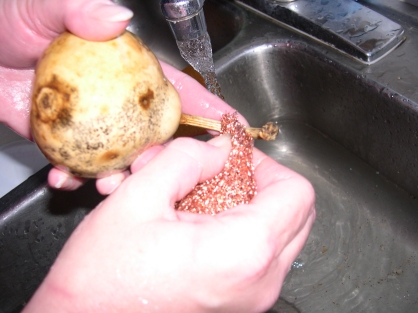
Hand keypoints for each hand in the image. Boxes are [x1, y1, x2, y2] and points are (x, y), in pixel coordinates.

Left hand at [0, 0, 238, 193]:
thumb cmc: (8, 19)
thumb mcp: (43, 5)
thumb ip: (79, 8)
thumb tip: (117, 18)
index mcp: (127, 71)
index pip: (175, 88)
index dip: (205, 107)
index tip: (230, 127)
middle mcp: (117, 102)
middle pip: (155, 135)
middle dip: (165, 159)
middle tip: (158, 171)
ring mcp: (92, 125)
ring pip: (121, 159)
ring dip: (120, 178)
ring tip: (109, 185)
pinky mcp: (62, 141)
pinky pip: (76, 166)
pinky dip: (72, 177)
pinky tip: (65, 179)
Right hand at [22, 135, 315, 312]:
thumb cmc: (101, 278)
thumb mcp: (139, 199)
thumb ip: (187, 159)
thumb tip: (219, 149)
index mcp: (243, 253)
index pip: (296, 192)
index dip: (265, 164)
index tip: (232, 158)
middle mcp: (259, 282)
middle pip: (296, 213)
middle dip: (259, 183)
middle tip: (218, 173)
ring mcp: (253, 299)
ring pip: (280, 235)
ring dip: (248, 205)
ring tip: (200, 199)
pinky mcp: (239, 305)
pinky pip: (260, 256)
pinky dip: (239, 230)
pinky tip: (197, 224)